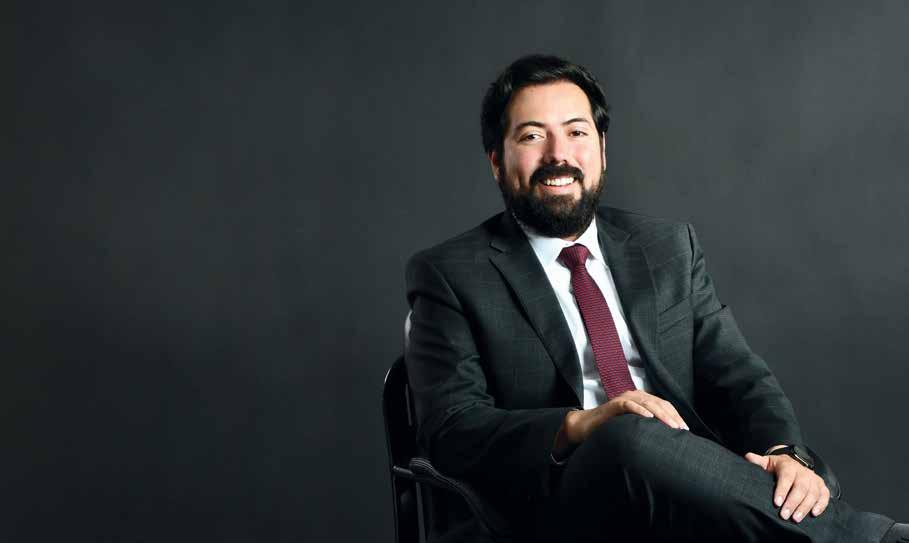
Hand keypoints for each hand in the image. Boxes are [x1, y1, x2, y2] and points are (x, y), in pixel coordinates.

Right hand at [554, 390, 688, 455]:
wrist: (586, 426)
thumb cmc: (611, 428)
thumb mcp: (634, 426)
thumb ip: (647, 426)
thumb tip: (667, 439)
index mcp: (642, 399)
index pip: (663, 404)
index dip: (675, 415)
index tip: (685, 429)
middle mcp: (634, 395)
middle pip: (658, 403)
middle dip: (672, 416)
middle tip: (682, 430)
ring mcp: (624, 398)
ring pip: (647, 403)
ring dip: (661, 414)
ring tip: (671, 426)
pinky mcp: (614, 404)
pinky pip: (629, 405)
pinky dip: (639, 410)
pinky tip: (649, 418)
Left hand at [745, 450, 829, 522]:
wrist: (791, 463)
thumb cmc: (777, 466)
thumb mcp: (766, 462)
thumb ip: (757, 461)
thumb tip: (748, 457)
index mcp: (788, 465)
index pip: (786, 477)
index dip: (782, 490)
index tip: (777, 502)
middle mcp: (803, 472)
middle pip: (801, 487)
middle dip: (793, 502)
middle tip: (785, 515)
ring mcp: (813, 479)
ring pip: (812, 493)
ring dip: (805, 507)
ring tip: (796, 518)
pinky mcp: (821, 486)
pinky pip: (824, 495)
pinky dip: (821, 505)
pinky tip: (814, 513)